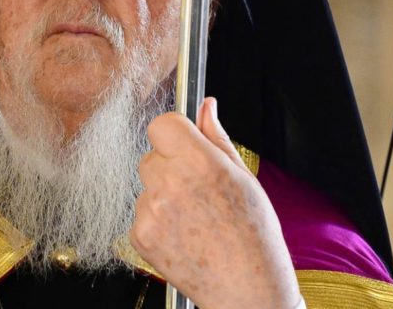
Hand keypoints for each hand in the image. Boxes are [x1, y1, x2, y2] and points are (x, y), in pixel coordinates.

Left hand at [131, 98, 301, 308]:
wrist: (246, 287)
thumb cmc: (253, 234)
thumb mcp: (243, 178)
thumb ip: (217, 138)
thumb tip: (206, 106)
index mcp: (198, 162)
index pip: (162, 124)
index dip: (174, 133)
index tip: (184, 144)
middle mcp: (170, 183)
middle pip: (151, 155)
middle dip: (169, 166)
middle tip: (197, 190)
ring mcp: (151, 211)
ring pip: (146, 186)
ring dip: (162, 195)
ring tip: (194, 217)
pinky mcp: (140, 235)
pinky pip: (141, 214)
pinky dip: (156, 222)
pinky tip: (183, 234)